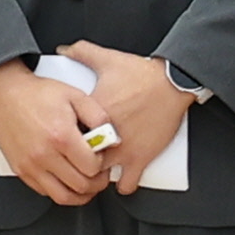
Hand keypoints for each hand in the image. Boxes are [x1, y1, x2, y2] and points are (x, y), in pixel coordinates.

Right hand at [0, 65, 113, 205]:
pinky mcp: (21, 170)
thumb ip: (99, 117)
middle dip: (96, 183)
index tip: (101, 158)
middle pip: (81, 186)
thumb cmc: (38, 94)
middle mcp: (44, 155)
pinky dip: (60, 191)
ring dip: (80, 194)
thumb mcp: (75, 96)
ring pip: (63, 197)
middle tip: (100, 175)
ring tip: (87, 185)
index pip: (92, 167)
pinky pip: (45, 192)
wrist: (5, 94)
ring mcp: (31, 165)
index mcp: (61, 136)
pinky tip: (66, 180)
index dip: (103, 165)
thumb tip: (113, 140)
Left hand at [61, 43, 193, 188]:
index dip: (62, 137)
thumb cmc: (141, 73)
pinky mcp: (141, 159)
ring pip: (99, 176)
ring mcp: (122, 151)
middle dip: (76, 159)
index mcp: (92, 114)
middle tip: (77, 157)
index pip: (66, 134)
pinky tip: (119, 179)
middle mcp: (105, 137)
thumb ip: (81, 53)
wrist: (173, 83)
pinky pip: (127, 185)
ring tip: (96, 170)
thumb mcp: (107, 59)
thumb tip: (62, 49)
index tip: (62, 137)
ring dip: (96, 175)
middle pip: (79, 159)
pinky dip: (123, 185)